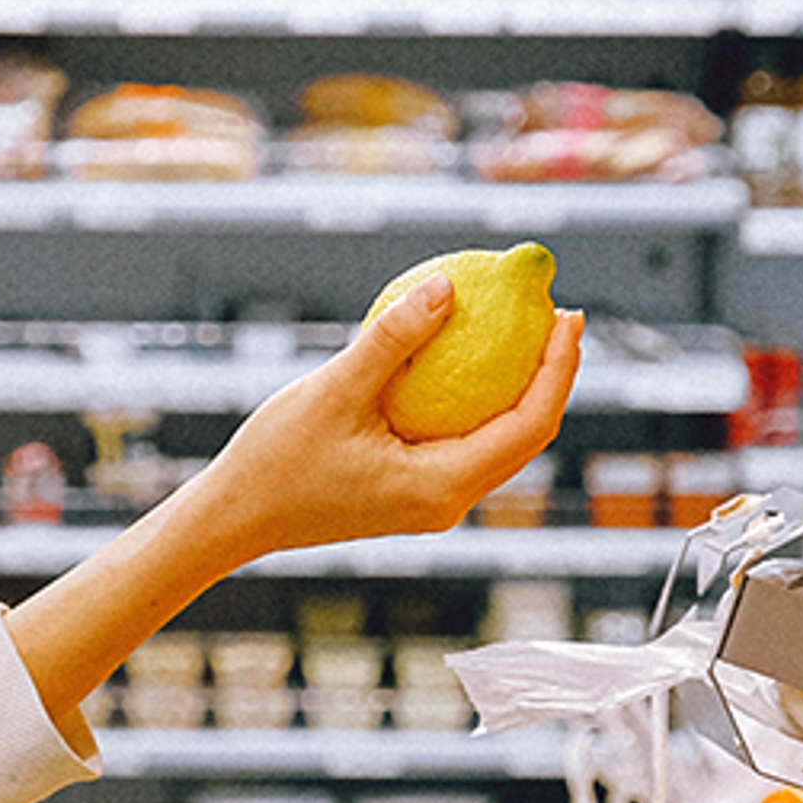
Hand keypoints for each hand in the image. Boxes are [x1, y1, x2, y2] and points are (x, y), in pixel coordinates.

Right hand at [187, 282, 580, 563]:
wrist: (236, 517)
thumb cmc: (277, 459)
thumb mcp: (335, 389)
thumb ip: (394, 338)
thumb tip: (450, 285)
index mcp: (442, 486)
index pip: (529, 425)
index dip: (558, 368)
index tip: (566, 313)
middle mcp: (448, 503)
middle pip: (527, 437)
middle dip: (552, 375)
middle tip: (557, 312)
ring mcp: (433, 502)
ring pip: (501, 444)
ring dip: (522, 389)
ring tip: (528, 330)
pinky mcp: (415, 493)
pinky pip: (466, 443)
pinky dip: (480, 401)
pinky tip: (469, 358)